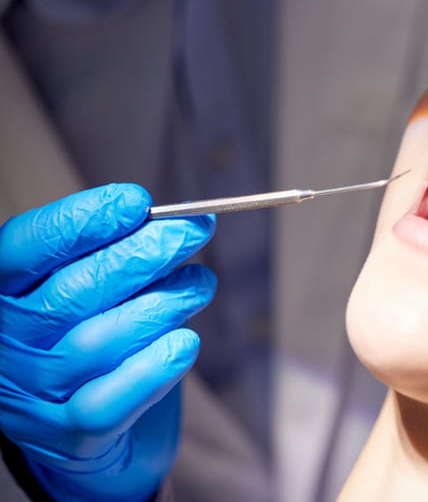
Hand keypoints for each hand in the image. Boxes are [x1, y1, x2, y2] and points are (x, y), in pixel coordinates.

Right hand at [0, 184, 215, 500]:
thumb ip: (107, 251)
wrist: (75, 426)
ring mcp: (36, 394)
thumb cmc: (82, 333)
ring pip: (102, 341)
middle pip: (73, 292)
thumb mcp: (78, 284)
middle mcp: (7, 344)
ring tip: (199, 284)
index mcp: (1, 294)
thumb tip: (165, 220)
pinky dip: (157, 366)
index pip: (24, 249)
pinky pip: (115, 400)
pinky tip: (185, 342)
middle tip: (193, 231)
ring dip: (165, 304)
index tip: (136, 202)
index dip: (81, 222)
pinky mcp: (73, 435)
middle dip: (143, 254)